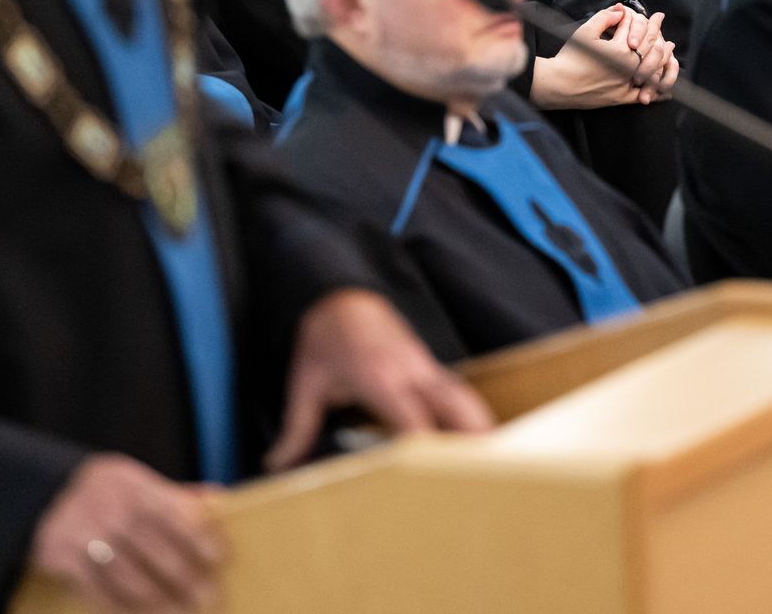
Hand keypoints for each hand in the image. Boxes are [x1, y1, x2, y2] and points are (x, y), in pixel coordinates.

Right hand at [27, 454, 223, 612]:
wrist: (40, 496)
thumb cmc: (102, 492)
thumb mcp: (132, 480)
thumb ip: (172, 493)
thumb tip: (219, 498)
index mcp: (131, 484)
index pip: (173, 510)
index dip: (199, 535)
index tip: (220, 557)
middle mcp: (109, 507)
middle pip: (156, 549)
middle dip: (187, 578)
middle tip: (210, 597)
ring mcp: (86, 535)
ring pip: (131, 578)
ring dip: (161, 602)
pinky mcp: (66, 560)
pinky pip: (103, 593)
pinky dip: (126, 609)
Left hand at [265, 289, 494, 472]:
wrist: (339, 293)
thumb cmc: (324, 337)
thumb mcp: (305, 383)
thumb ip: (297, 428)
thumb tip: (277, 465)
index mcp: (378, 377)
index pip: (412, 418)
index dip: (426, 446)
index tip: (434, 476)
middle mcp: (409, 370)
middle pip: (454, 404)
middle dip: (472, 434)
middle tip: (486, 470)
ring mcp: (423, 364)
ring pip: (462, 395)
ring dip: (479, 423)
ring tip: (495, 458)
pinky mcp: (428, 363)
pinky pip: (456, 389)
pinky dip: (470, 412)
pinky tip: (480, 433)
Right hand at [531, 5, 666, 109]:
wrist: (558, 85)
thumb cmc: (570, 57)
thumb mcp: (585, 32)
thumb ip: (604, 17)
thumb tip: (621, 10)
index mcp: (619, 49)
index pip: (634, 29)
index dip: (640, 17)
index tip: (647, 11)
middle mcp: (628, 66)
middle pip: (649, 45)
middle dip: (656, 30)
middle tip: (660, 20)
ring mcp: (627, 83)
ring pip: (653, 68)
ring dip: (664, 55)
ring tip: (668, 46)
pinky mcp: (622, 98)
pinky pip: (645, 95)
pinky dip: (658, 92)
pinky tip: (667, 88)